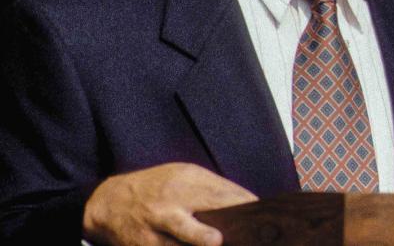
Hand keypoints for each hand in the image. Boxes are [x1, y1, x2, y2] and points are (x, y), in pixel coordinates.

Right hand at [82, 162, 256, 245]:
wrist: (107, 202)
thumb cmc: (154, 187)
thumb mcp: (181, 175)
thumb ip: (210, 188)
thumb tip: (244, 203)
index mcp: (185, 180)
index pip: (224, 193)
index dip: (247, 206)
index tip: (265, 216)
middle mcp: (172, 203)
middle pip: (211, 214)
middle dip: (235, 226)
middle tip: (255, 234)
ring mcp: (158, 228)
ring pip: (192, 241)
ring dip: (210, 243)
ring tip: (222, 243)